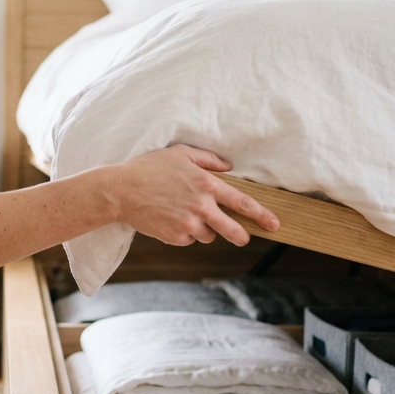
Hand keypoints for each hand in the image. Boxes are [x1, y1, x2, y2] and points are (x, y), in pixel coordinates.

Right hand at [105, 144, 279, 245]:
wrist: (121, 191)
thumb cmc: (148, 169)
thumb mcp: (179, 154)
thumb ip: (208, 160)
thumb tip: (228, 167)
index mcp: (206, 185)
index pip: (242, 203)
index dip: (262, 215)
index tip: (274, 224)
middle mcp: (201, 207)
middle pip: (233, 230)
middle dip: (241, 235)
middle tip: (243, 237)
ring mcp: (188, 224)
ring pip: (207, 235)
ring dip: (203, 228)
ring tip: (182, 214)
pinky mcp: (175, 237)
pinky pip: (188, 239)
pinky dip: (184, 232)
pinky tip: (169, 219)